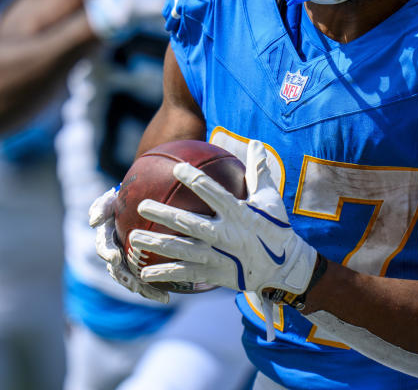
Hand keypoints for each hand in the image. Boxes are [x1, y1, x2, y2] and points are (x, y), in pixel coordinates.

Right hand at [88, 186, 168, 302]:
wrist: (135, 206)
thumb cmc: (121, 201)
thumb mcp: (110, 200)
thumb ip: (101, 207)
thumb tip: (93, 221)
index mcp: (106, 238)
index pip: (104, 247)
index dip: (108, 254)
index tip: (116, 258)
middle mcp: (114, 254)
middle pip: (117, 271)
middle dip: (126, 279)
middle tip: (135, 286)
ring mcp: (127, 262)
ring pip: (132, 280)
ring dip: (143, 290)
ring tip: (157, 297)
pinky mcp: (141, 268)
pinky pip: (146, 281)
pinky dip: (154, 290)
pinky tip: (166, 297)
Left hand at [129, 140, 317, 297]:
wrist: (284, 269)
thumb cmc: (275, 229)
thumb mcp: (270, 198)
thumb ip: (259, 171)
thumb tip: (256, 142)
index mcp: (238, 213)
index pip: (213, 193)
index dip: (195, 180)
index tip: (177, 168)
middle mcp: (224, 235)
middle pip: (188, 223)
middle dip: (163, 214)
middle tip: (141, 205)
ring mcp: (218, 256)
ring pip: (181, 250)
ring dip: (155, 244)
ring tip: (133, 237)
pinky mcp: (214, 274)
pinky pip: (186, 274)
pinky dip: (165, 274)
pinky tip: (144, 273)